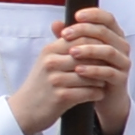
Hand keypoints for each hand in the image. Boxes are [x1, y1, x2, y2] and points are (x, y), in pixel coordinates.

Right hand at [9, 10, 133, 134]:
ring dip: (101, 79)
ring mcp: (55, 80)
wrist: (24, 110)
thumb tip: (79, 25)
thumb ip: (63, 44)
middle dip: (102, 62)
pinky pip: (88, 92)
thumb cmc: (41, 84)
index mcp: (50, 50)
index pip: (81, 38)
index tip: (107, 51)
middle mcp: (51, 62)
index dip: (98, 44)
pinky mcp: (60, 97)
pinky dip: (97, 93)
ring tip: (104, 81)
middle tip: (110, 67)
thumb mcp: (47, 60)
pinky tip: (98, 93)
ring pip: (91, 75)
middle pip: (88, 56)